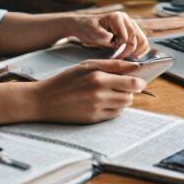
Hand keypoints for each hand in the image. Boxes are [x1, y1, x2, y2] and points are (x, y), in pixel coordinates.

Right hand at [32, 60, 146, 123]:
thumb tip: (135, 66)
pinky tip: (102, 102)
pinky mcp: (93, 119)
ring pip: (124, 105)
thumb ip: (112, 64)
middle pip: (130, 95)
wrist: (44, 100)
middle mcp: (99, 93)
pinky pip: (114, 115)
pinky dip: (113, 109)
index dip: (139, 81)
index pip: (132, 82)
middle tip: (120, 86)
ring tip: (109, 93)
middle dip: (129, 90)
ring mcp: (96, 108)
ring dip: (122, 99)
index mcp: (98, 77)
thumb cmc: (65, 80)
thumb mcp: (86, 65)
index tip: (139, 80)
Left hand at [68, 12, 148, 58]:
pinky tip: (130, 57)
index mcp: (117, 17)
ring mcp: (129, 24)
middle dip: (131, 52)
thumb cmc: (87, 28)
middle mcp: (126, 19)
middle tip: (121, 60)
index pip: (128, 36)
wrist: (83, 26)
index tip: (114, 56)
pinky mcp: (130, 31)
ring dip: (137, 52)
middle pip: (138, 38)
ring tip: (127, 60)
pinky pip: (140, 41)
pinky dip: (139, 50)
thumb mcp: (92, 32)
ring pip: (142, 39)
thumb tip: (116, 42)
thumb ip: (104, 36)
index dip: (123, 48)